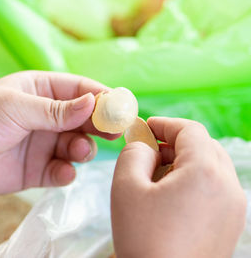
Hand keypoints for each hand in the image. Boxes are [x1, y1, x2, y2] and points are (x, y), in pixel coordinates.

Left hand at [0, 71, 117, 195]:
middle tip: (113, 132)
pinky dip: (67, 171)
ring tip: (78, 150)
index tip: (121, 107)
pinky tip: (62, 171)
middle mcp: (46, 116)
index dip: (101, 97)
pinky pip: (63, 170)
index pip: (79, 89)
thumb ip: (57, 110)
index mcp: (40, 90)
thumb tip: (94, 102)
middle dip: (99, 124)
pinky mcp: (40, 168)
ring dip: (84, 148)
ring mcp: (44, 142)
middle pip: (84, 118)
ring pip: (78, 144)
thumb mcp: (17, 107)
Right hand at [111, 117, 246, 257]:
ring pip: (211, 167)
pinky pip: (215, 188)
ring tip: (155, 178)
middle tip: (147, 152)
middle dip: (174, 143)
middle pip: (204, 146)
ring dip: (184, 162)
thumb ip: (134, 152)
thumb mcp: (126, 187)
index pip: (190, 130)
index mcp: (206, 172)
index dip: (165, 124)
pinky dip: (194, 182)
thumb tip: (144, 143)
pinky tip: (170, 198)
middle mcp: (229, 186)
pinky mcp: (232, 224)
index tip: (144, 128)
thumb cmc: (143, 238)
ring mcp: (235, 207)